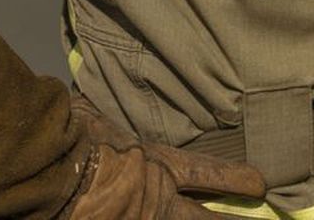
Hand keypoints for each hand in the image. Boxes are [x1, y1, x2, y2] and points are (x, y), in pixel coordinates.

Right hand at [61, 96, 265, 218]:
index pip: (207, 173)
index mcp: (157, 166)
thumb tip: (95, 105)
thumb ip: (112, 122)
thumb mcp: (99, 118)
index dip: (235, 179)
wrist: (53, 170)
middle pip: (203, 218)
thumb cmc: (74, 136)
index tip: (260, 184)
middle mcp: (157, 200)